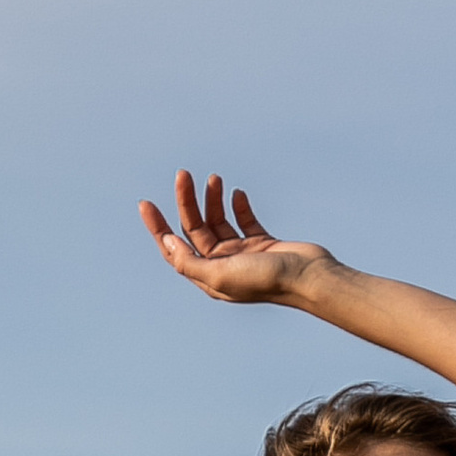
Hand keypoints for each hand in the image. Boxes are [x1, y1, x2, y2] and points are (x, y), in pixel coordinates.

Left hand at [137, 174, 331, 305]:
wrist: (309, 278)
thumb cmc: (266, 280)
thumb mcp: (220, 275)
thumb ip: (189, 261)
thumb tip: (168, 241)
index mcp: (209, 276)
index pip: (175, 249)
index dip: (158, 227)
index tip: (146, 203)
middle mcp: (222, 265)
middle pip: (196, 228)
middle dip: (187, 201)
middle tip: (183, 175)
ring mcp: (243, 253)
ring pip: (218, 220)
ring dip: (213, 199)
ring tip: (214, 178)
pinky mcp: (262, 243)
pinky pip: (244, 220)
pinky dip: (238, 205)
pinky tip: (237, 193)